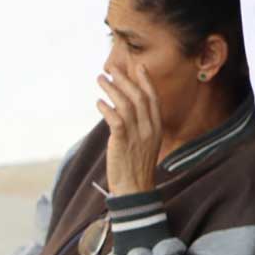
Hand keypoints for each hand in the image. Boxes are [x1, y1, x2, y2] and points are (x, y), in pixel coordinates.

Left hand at [96, 63, 163, 195]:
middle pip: (138, 97)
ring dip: (112, 89)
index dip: (145, 81)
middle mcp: (149, 128)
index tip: (138, 66)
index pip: (153, 98)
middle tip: (112, 68)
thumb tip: (122, 109)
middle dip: (125, 79)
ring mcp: (137, 135)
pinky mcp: (122, 142)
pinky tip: (98, 102)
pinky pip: (115, 120)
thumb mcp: (144, 142)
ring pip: (125, 105)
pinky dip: (106, 109)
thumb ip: (138, 125)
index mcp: (157, 126)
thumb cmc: (136, 166)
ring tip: (100, 79)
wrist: (135, 188)